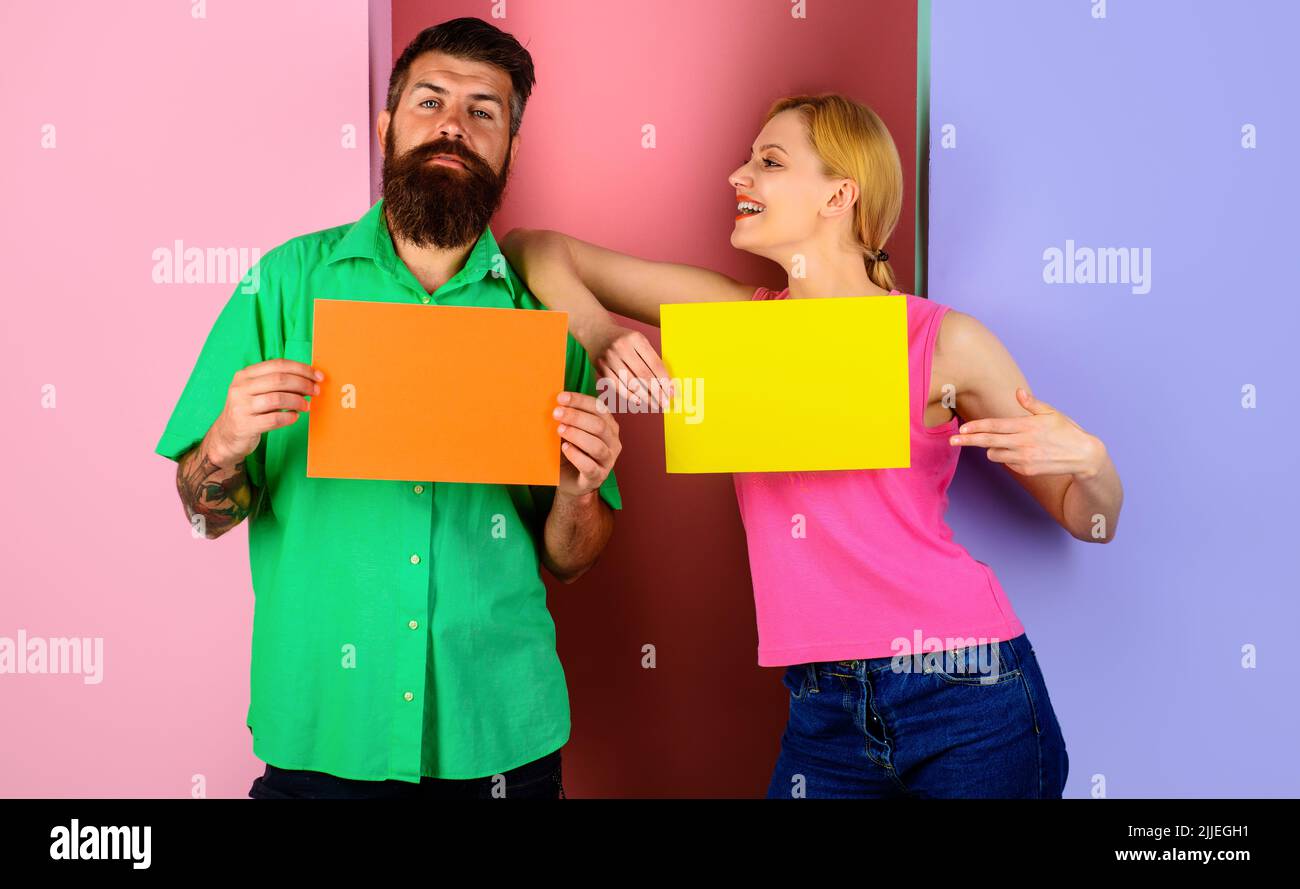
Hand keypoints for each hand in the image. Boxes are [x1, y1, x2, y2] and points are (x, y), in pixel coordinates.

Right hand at [210, 358, 321, 465]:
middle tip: (316, 391)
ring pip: (277, 399)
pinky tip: (295, 417)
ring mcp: (241, 407)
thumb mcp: (256, 391)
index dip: (301, 369)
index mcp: (245, 375)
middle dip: (303, 384)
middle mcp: (240, 388)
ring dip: (298, 402)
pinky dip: (289, 418)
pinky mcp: (245, 425)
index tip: (318, 376)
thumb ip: (277, 383)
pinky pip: (274, 419)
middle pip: (279, 380)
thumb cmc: (249, 411)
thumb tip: (309, 380)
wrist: (227, 436)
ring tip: (306, 406)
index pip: (278, 365)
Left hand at [553, 391, 620, 496]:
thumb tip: (555, 403)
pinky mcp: (598, 477)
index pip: (599, 408)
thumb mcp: (571, 431)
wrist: (569, 480)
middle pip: (599, 426)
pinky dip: (576, 456)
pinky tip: (565, 448)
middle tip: (556, 413)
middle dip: (576, 417)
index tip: (561, 398)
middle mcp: (613, 442)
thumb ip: (568, 418)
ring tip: (559, 430)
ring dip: (576, 435)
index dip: (580, 401)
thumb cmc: (570, 451)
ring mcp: (608, 461)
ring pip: (597, 446)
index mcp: (608, 426)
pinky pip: (590, 467)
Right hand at [587, 322, 674, 410]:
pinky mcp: (601, 368)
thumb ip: (650, 358)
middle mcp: (621, 347)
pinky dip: (629, 395)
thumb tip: (665, 382)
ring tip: (655, 404)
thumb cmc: (623, 338)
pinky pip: (617, 386)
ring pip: (631, 383)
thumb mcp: (638, 340)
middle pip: (644, 375)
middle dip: (657, 392)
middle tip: (665, 402)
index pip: (654, 364)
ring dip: (645, 396)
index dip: (664, 380)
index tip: (671, 391)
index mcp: (636, 338)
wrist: (596, 331)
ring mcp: (610, 358)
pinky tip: (639, 401)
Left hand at [948, 388, 1104, 478]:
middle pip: (987, 442)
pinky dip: (1007, 457)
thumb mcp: (1051, 413)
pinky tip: (1020, 452)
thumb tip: (1018, 392)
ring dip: (992, 448)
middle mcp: (1022, 443)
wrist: (1083, 456)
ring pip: (994, 454)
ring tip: (1003, 443)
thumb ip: (1032, 404)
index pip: (994, 426)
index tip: (961, 428)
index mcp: (1026, 426)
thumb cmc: (1066, 431)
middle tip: (951, 441)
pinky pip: (1006, 463)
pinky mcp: (1026, 470)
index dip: (975, 427)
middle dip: (967, 441)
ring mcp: (1023, 458)